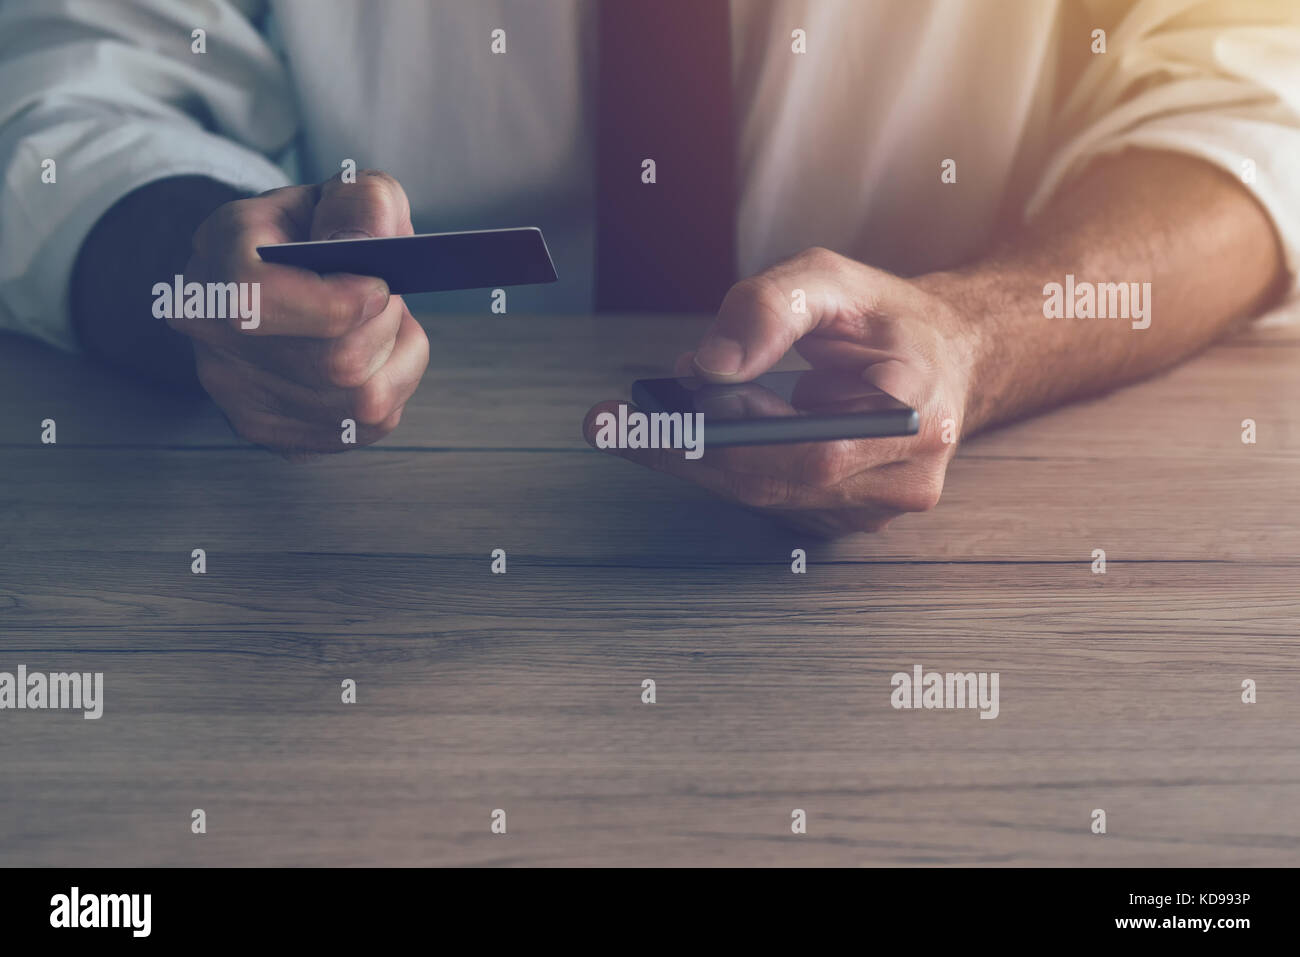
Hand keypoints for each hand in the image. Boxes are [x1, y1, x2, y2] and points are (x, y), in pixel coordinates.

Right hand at [169, 170, 429, 457]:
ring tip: (378, 322)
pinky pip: (368, 426)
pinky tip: (372, 357)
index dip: (338, 301)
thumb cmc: (306, 235)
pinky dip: (392, 387)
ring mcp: (236, 394)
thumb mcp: (334, 194)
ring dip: (395, 357)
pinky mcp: (273, 434)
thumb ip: (361, 202)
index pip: (258, 301)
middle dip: (384, 325)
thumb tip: (376, 240)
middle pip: (335, 362)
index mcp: (215, 261)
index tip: (377, 285)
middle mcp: (211, 336)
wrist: (268, 279)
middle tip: (383, 295)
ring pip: (362, 400)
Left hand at [584, 247, 982, 536]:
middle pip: (773, 482)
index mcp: (918, 416)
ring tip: (653, 413)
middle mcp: (904, 479)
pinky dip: (725, 465)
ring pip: (763, 495)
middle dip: (686, 450)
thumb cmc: (889, 318)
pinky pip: (770, 497)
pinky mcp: (847, 517)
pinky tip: (697, 431)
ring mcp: (876, 509)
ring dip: (700, 456)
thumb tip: (708, 367)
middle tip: (614, 422)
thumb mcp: (832, 282)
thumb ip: (771, 310)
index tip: (649, 423)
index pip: (810, 452)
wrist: (944, 358)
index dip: (723, 445)